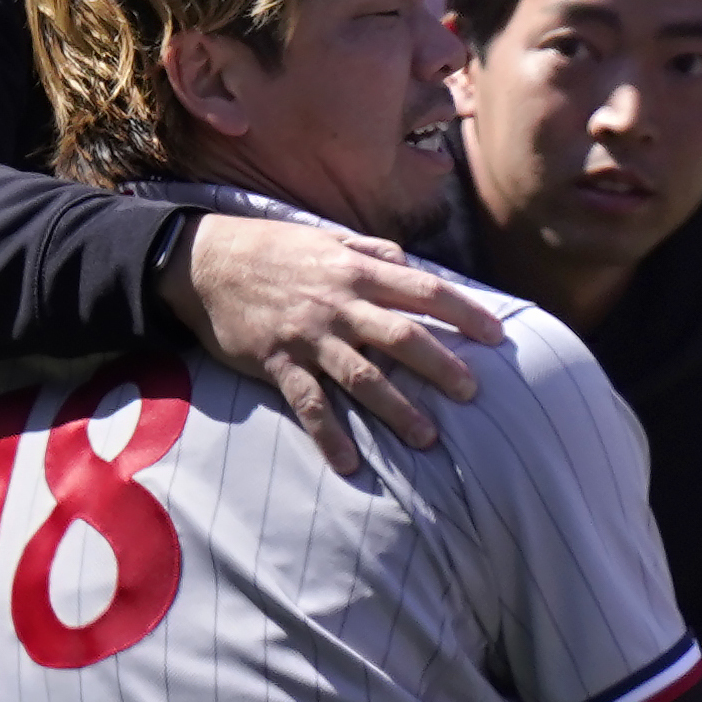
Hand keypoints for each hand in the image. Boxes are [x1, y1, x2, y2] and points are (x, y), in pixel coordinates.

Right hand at [158, 212, 505, 473]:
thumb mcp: (326, 237)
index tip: (497, 334)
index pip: (424, 290)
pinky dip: (329, 436)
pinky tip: (350, 464)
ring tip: (428, 439)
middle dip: (441, 366)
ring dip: (396, 409)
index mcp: (356, 270)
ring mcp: (308, 336)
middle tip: (473, 392)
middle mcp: (339, 303)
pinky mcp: (277, 363)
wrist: (204, 261)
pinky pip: (308, 404)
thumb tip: (412, 263)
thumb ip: (373, 251)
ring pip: (361, 377)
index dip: (464, 312)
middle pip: (402, 337)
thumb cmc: (272, 249)